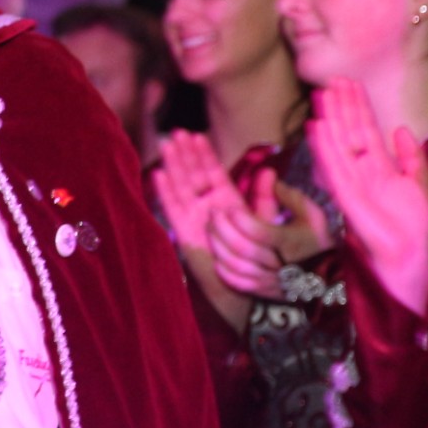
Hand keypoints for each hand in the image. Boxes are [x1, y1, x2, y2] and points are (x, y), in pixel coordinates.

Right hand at [154, 132, 250, 326]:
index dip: (203, 155)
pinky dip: (166, 194)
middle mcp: (208, 210)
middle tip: (176, 133)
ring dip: (174, 168)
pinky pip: (174, 212)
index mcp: (227, 204)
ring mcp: (195, 222)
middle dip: (185, 156)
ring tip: (167, 146)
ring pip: (181, 189)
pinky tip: (159, 175)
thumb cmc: (262, 261)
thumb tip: (269, 170)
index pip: (212, 174)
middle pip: (193, 177)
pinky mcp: (186, 236)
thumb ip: (264, 199)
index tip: (195, 135)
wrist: (250, 294)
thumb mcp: (266, 224)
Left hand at [206, 170, 330, 298]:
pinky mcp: (265, 292)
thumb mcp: (311, 214)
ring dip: (219, 248)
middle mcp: (280, 263)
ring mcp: (272, 280)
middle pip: (244, 248)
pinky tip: (217, 258)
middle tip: (213, 215)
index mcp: (291, 242)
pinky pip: (240, 284)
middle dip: (223, 229)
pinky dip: (225, 271)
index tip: (229, 208)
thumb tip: (267, 174)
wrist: (330, 276)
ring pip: (238, 267)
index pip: (259, 232)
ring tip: (211, 231)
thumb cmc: (316, 240)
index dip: (240, 220)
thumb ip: (289, 196)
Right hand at [309, 79, 427, 313]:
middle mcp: (361, 172)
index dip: (358, 106)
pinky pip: (334, 168)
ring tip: (323, 94)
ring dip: (330, 119)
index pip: (366, 130)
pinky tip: (318, 127)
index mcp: (379, 168)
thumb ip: (411, 158)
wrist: (410, 256)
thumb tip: (401, 129)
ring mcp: (352, 184)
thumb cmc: (414, 227)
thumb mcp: (420, 184)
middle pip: (349, 132)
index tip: (351, 83)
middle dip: (342, 106)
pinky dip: (325, 148)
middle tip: (333, 79)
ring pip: (339, 145)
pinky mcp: (347, 198)